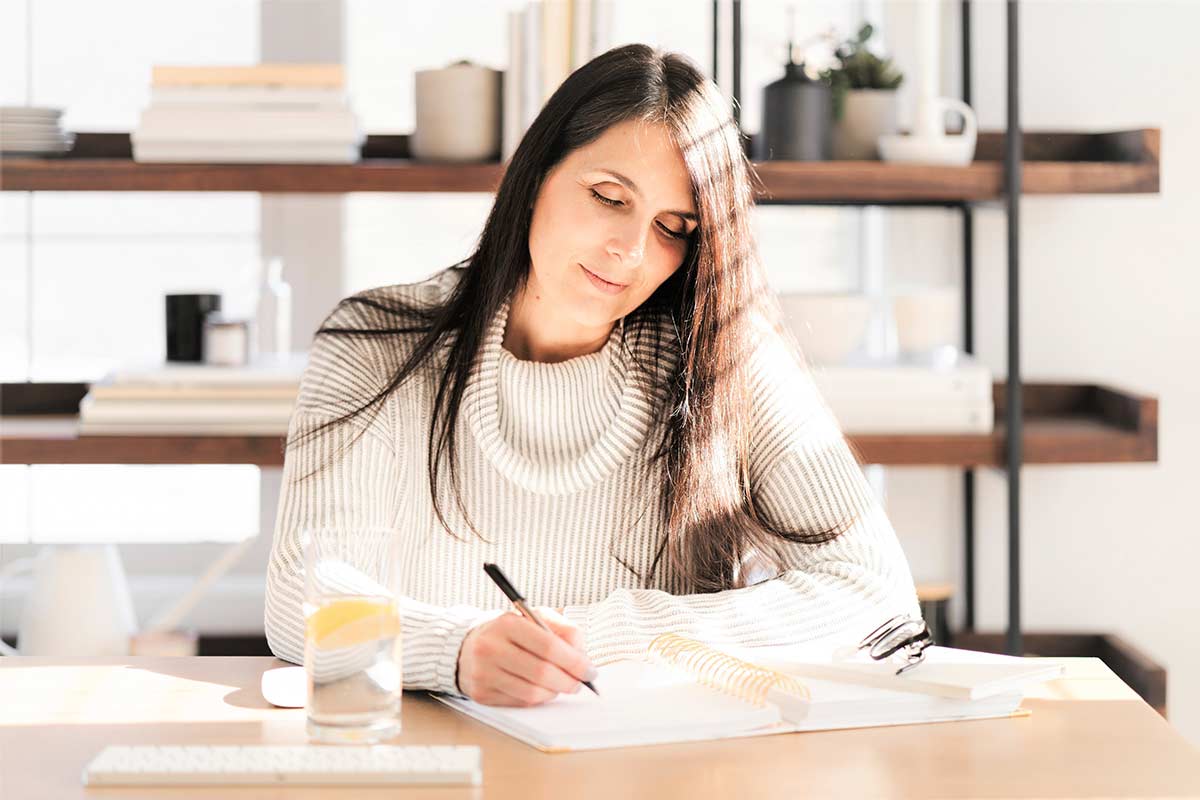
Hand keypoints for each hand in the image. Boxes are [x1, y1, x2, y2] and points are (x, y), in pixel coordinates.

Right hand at [457, 607, 596, 706]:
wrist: (468, 647)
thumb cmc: (510, 633)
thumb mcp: (535, 618)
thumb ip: (563, 629)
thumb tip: (582, 656)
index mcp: (507, 623)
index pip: (548, 646)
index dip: (575, 661)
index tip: (590, 670)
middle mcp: (491, 647)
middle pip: (542, 672)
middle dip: (569, 681)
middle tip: (580, 682)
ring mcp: (484, 673)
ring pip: (532, 692)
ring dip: (555, 692)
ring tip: (561, 685)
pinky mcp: (481, 693)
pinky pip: (520, 702)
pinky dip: (538, 698)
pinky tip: (542, 689)